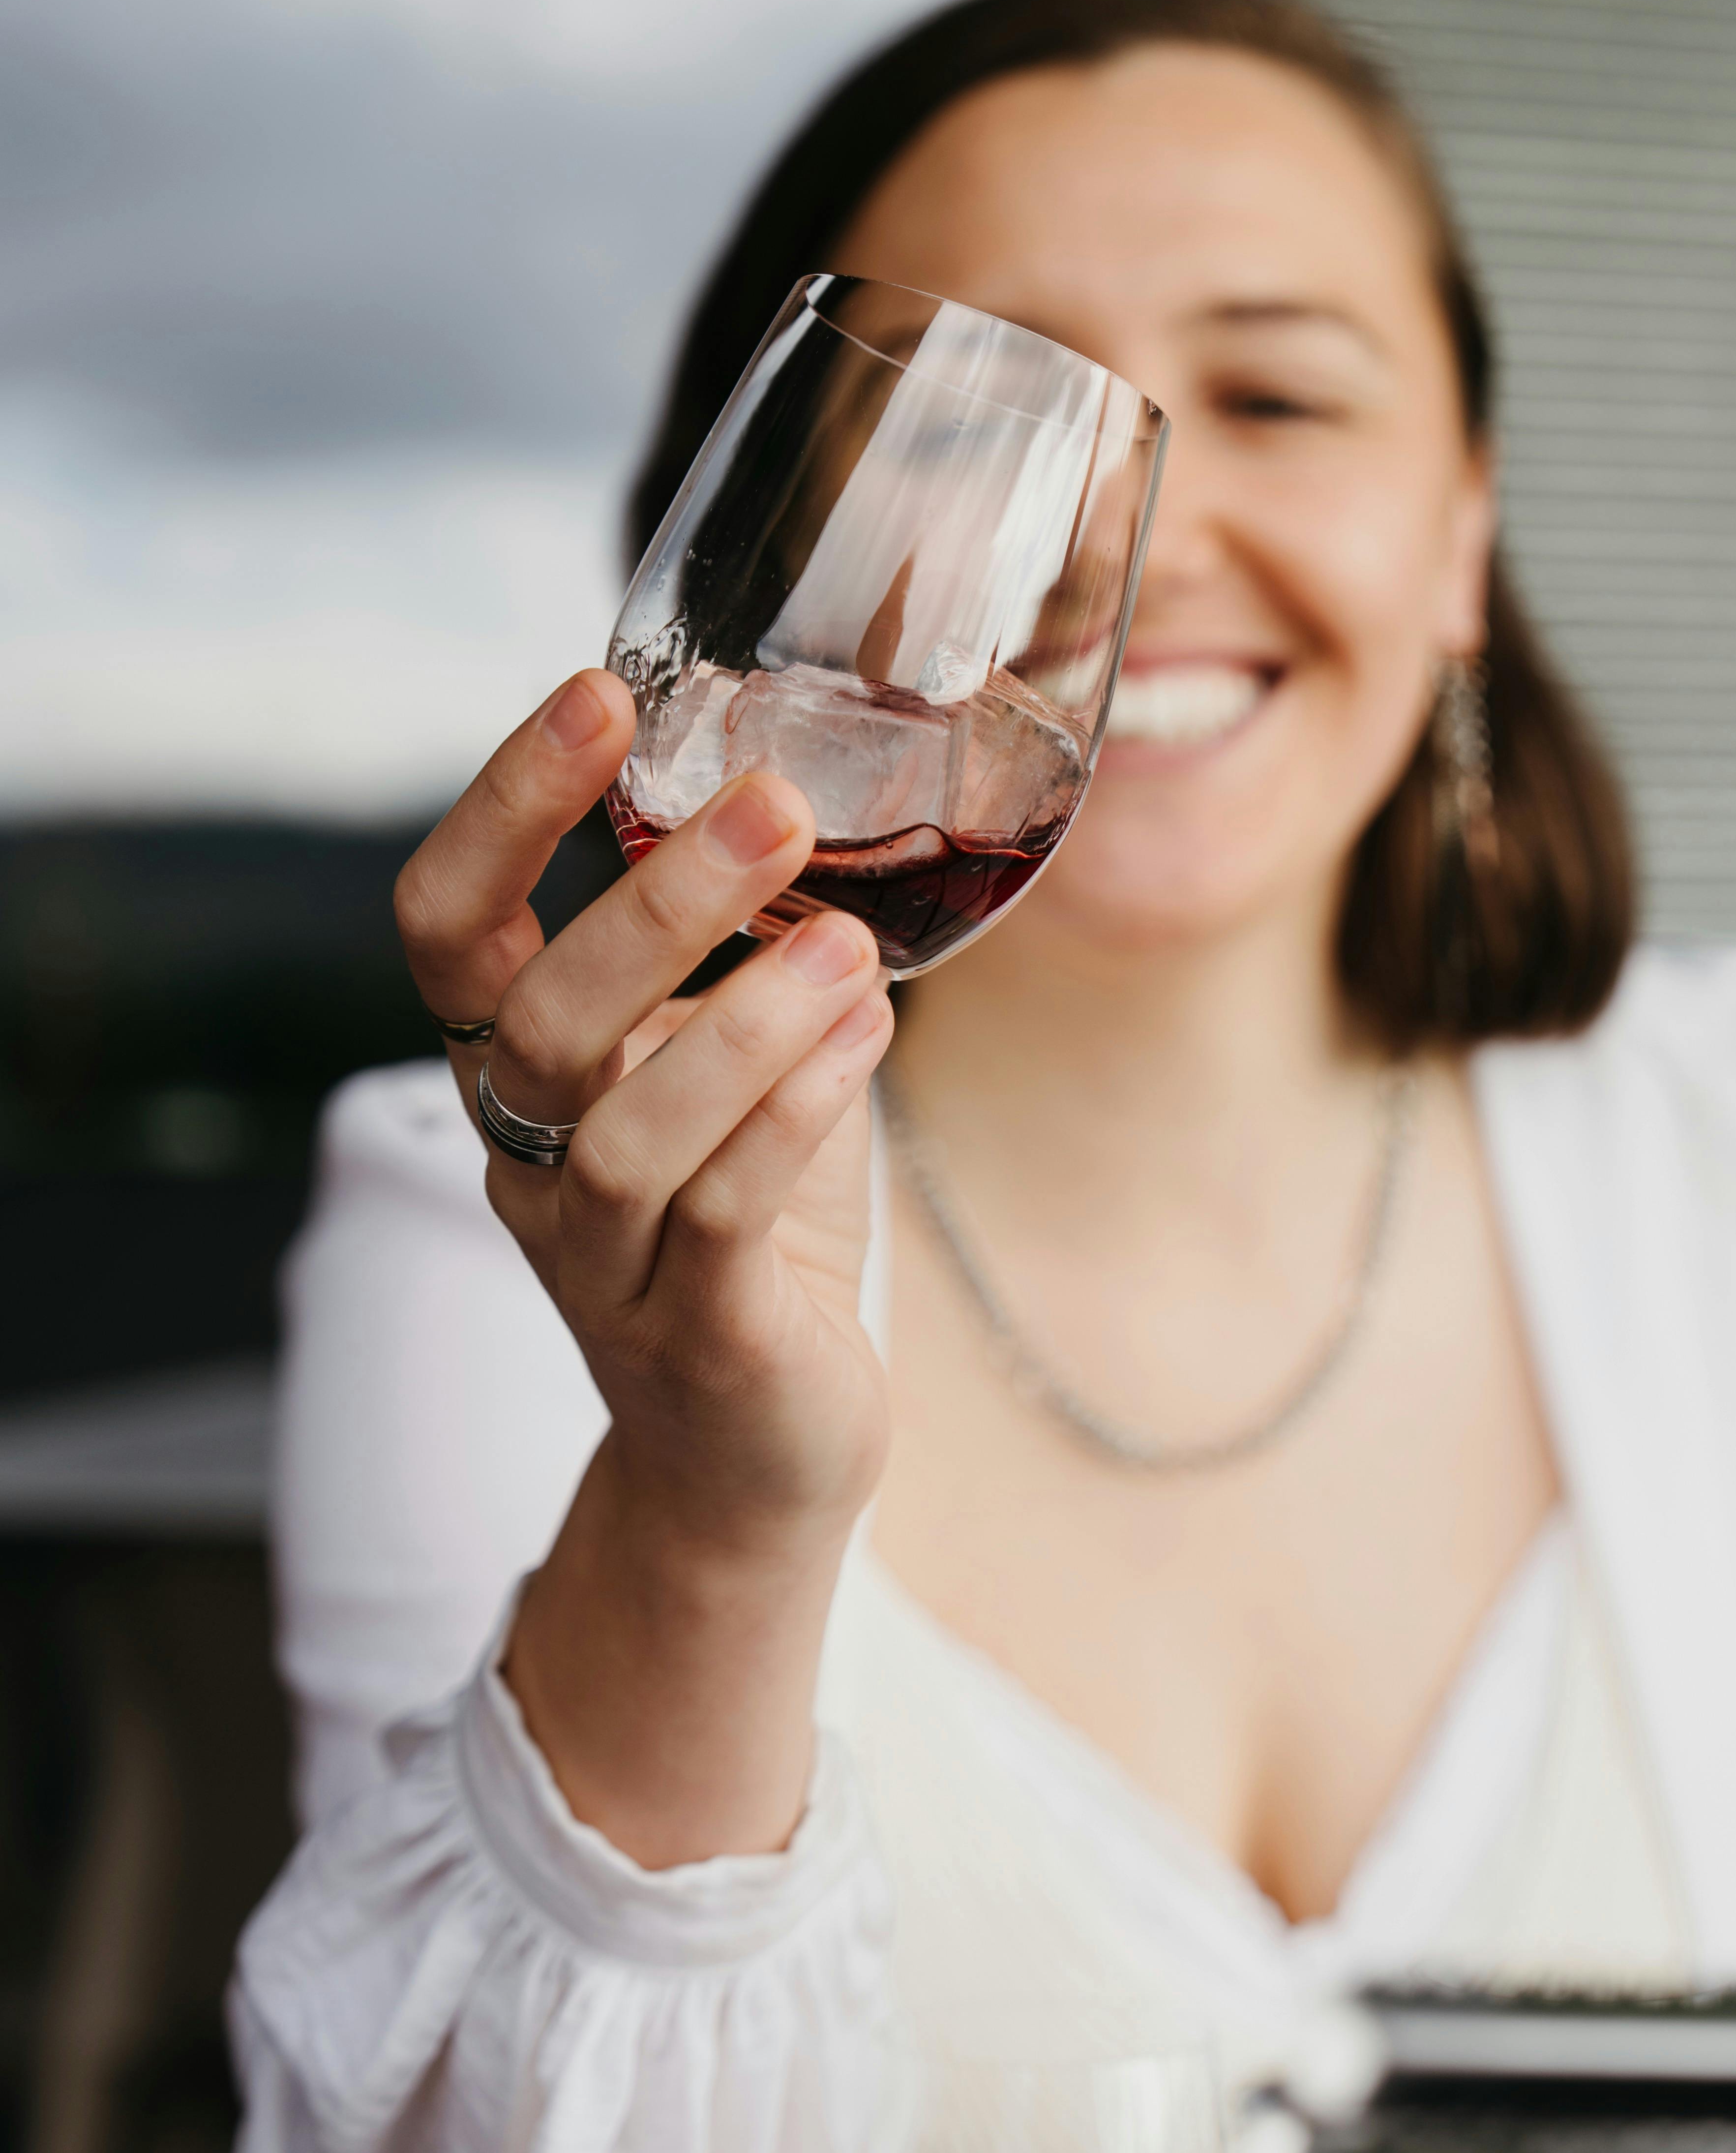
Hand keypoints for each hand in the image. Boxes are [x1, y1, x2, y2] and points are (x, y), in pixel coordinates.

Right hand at [392, 668, 895, 1859]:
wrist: (749, 1458)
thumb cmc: (741, 1226)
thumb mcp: (717, 1067)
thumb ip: (739, 953)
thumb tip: (817, 791)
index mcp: (514, 1075)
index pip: (447, 926)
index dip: (501, 808)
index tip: (593, 694)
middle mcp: (531, 1163)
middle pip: (540, 1017)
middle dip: (653, 901)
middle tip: (771, 803)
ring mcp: (604, 1260)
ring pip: (630, 1130)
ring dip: (745, 1023)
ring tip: (849, 945)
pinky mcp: (698, 1337)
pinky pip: (726, 1216)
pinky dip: (801, 1112)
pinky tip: (872, 1033)